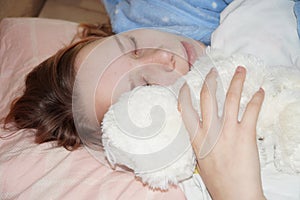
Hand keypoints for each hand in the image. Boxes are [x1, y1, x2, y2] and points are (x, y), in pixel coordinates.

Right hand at [179, 66, 265, 199]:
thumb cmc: (218, 181)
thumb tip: (202, 130)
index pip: (185, 109)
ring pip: (230, 98)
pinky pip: (251, 110)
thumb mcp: (201, 160)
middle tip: (213, 71)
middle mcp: (210, 131)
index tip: (185, 85)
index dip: (184, 94)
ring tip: (240, 71)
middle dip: (210, 80)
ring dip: (236, 81)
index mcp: (196, 138)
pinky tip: (259, 91)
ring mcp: (228, 131)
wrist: (235, 195)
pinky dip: (256, 98)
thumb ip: (200, 142)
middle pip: (207, 97)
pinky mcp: (246, 134)